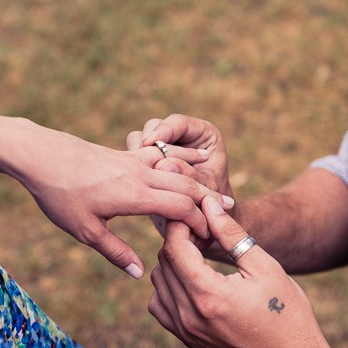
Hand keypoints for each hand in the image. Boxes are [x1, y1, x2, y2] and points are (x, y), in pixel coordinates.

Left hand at [7, 120, 232, 277]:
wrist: (40, 153)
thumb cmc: (59, 194)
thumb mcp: (85, 230)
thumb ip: (115, 252)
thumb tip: (140, 273)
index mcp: (135, 195)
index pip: (181, 207)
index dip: (200, 222)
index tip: (211, 236)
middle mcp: (140, 174)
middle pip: (186, 184)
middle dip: (208, 199)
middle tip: (229, 211)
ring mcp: (133, 160)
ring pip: (175, 169)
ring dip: (196, 180)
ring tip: (213, 190)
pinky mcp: (124, 154)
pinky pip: (160, 157)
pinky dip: (178, 163)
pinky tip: (182, 166)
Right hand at [126, 116, 233, 239]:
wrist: (207, 223)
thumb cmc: (215, 204)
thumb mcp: (207, 189)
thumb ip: (191, 176)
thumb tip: (166, 166)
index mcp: (203, 134)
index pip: (179, 123)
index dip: (164, 130)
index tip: (149, 142)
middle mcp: (181, 135)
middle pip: (155, 127)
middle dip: (146, 144)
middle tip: (138, 161)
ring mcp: (163, 147)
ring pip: (140, 139)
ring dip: (136, 155)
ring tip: (137, 173)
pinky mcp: (149, 161)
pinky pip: (133, 155)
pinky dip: (132, 167)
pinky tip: (132, 181)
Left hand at [150, 196, 347, 347]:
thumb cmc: (288, 315)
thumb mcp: (265, 267)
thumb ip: (231, 234)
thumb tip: (208, 205)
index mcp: (209, 295)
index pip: (174, 247)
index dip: (181, 224)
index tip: (198, 215)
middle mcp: (189, 315)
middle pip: (164, 262)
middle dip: (178, 239)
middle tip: (203, 232)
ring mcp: (185, 331)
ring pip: (158, 282)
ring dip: (172, 262)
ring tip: (199, 254)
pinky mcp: (187, 340)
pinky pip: (160, 306)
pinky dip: (168, 286)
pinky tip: (192, 280)